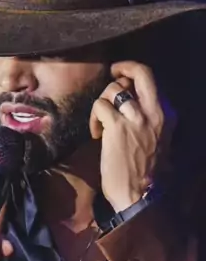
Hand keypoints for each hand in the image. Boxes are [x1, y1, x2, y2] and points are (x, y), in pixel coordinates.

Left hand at [90, 61, 176, 211]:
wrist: (139, 195)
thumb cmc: (144, 171)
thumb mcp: (158, 139)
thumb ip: (149, 118)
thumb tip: (130, 99)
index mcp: (167, 115)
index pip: (152, 81)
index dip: (134, 75)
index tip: (123, 77)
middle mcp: (155, 112)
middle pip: (142, 72)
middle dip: (124, 66)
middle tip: (112, 71)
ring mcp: (136, 118)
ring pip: (114, 88)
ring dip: (102, 101)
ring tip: (100, 121)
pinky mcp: (117, 127)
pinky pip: (100, 106)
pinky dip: (93, 117)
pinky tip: (96, 134)